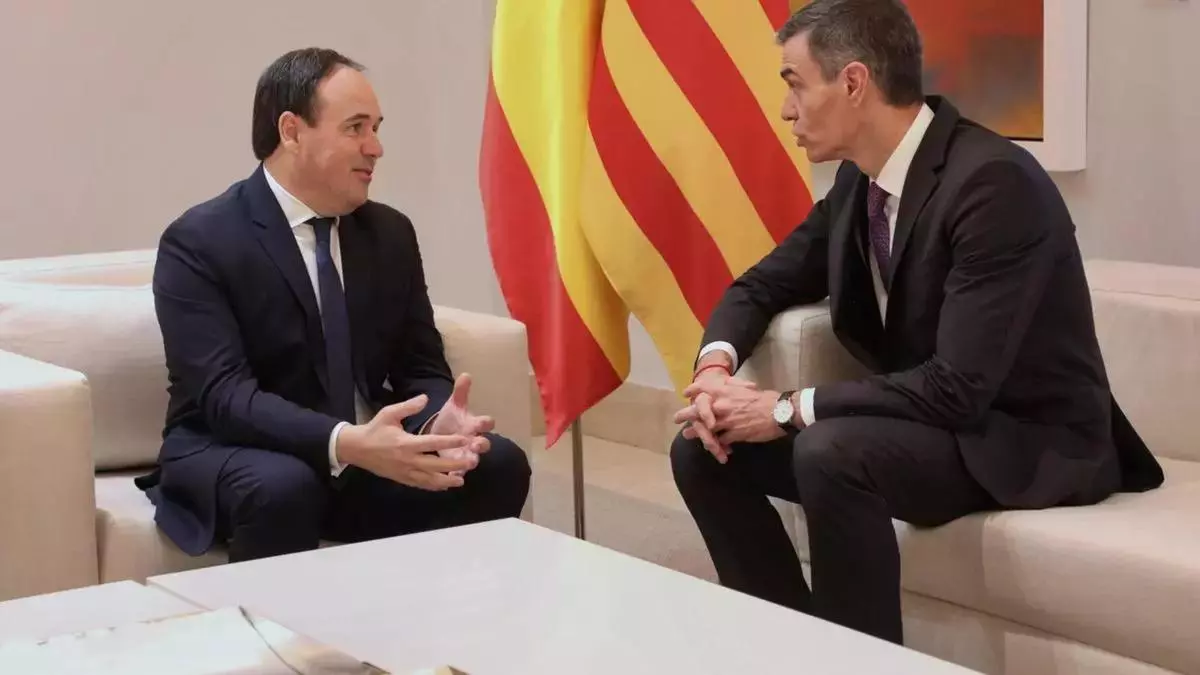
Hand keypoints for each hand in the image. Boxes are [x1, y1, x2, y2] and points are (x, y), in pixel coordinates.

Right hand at [337, 394, 486, 490]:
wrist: (356, 449)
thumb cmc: (375, 429)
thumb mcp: (389, 413)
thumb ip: (408, 406)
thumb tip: (426, 398)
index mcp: (406, 443)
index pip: (432, 443)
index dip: (450, 442)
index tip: (465, 440)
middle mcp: (407, 460)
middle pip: (435, 465)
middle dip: (454, 465)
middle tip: (470, 462)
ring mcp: (404, 472)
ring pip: (429, 479)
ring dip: (446, 481)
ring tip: (461, 480)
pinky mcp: (401, 479)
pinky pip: (420, 485)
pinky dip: (433, 487)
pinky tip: (444, 486)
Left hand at [429, 374, 494, 472]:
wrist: (440, 434)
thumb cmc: (451, 419)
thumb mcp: (454, 405)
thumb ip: (461, 392)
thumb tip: (466, 374)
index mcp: (474, 424)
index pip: (486, 423)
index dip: (486, 423)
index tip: (484, 423)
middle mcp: (473, 440)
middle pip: (484, 444)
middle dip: (481, 445)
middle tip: (476, 445)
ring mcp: (466, 454)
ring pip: (473, 460)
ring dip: (472, 461)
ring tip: (469, 463)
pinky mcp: (456, 465)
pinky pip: (458, 473)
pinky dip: (456, 476)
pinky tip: (451, 479)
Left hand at [679, 366, 758, 463]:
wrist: (779, 412)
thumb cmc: (765, 398)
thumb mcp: (746, 386)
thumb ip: (732, 385)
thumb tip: (722, 382)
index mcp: (725, 391)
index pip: (702, 388)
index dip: (692, 391)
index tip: (686, 393)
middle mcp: (722, 405)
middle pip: (697, 411)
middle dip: (685, 415)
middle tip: (677, 418)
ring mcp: (726, 421)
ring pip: (705, 429)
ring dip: (695, 433)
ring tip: (687, 435)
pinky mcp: (733, 434)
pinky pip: (719, 441)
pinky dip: (716, 444)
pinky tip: (714, 447)